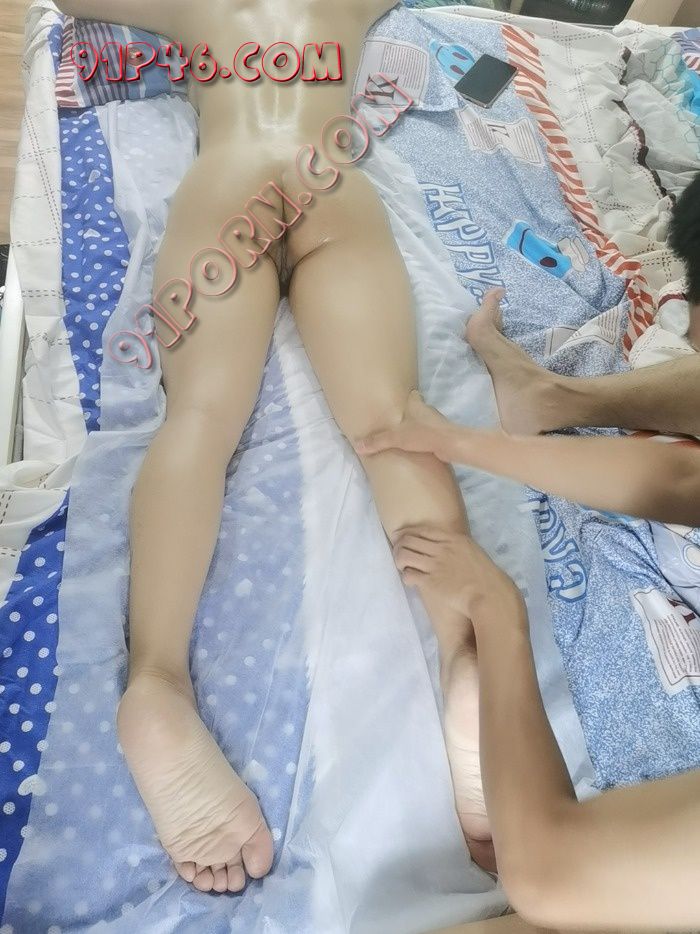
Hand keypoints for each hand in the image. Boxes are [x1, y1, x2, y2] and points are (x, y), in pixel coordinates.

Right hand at [355, 391, 453, 460]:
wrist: (452, 445)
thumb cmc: (424, 434)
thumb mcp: (396, 438)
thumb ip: (377, 441)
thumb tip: (357, 445)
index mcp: (417, 405)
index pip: (412, 395)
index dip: (406, 396)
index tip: (398, 399)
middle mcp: (428, 411)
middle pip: (417, 409)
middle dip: (409, 414)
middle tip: (396, 420)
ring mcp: (437, 424)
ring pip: (424, 422)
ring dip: (416, 427)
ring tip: (404, 435)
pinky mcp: (442, 436)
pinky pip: (428, 435)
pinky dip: (422, 439)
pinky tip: (416, 447)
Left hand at [393, 525, 525, 622]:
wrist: (490, 595)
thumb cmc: (486, 576)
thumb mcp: (472, 552)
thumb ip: (457, 547)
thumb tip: (445, 548)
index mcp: (453, 539)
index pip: (422, 530)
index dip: (406, 532)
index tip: (399, 536)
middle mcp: (442, 549)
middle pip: (408, 540)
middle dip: (398, 545)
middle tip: (397, 552)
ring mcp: (435, 565)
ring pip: (404, 556)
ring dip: (399, 560)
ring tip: (402, 566)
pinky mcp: (431, 582)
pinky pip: (409, 575)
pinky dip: (406, 576)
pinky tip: (410, 580)